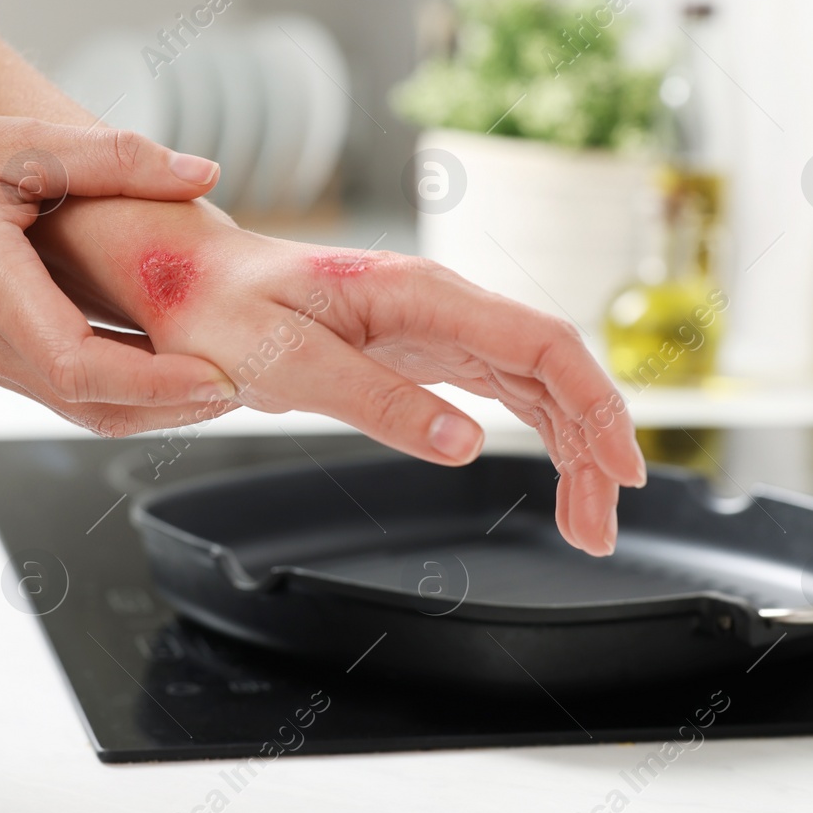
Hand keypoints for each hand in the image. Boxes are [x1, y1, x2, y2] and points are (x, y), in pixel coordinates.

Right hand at [0, 112, 237, 433]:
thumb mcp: (7, 142)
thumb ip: (108, 156)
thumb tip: (200, 171)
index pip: (81, 367)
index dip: (156, 381)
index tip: (219, 373)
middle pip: (97, 407)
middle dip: (181, 406)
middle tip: (255, 382)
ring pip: (85, 411)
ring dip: (161, 406)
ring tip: (230, 380)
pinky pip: (68, 394)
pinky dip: (129, 392)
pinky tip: (174, 367)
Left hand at [31, 198, 645, 554]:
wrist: (189, 285)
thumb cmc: (224, 311)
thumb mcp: (289, 364)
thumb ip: (377, 402)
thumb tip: (466, 445)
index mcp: (421, 293)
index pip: (542, 343)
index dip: (597, 405)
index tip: (624, 468)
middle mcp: (442, 303)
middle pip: (555, 369)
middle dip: (595, 445)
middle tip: (602, 526)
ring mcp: (438, 326)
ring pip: (537, 386)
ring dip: (571, 450)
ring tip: (587, 524)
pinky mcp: (422, 351)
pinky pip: (503, 392)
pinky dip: (536, 438)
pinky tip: (551, 478)